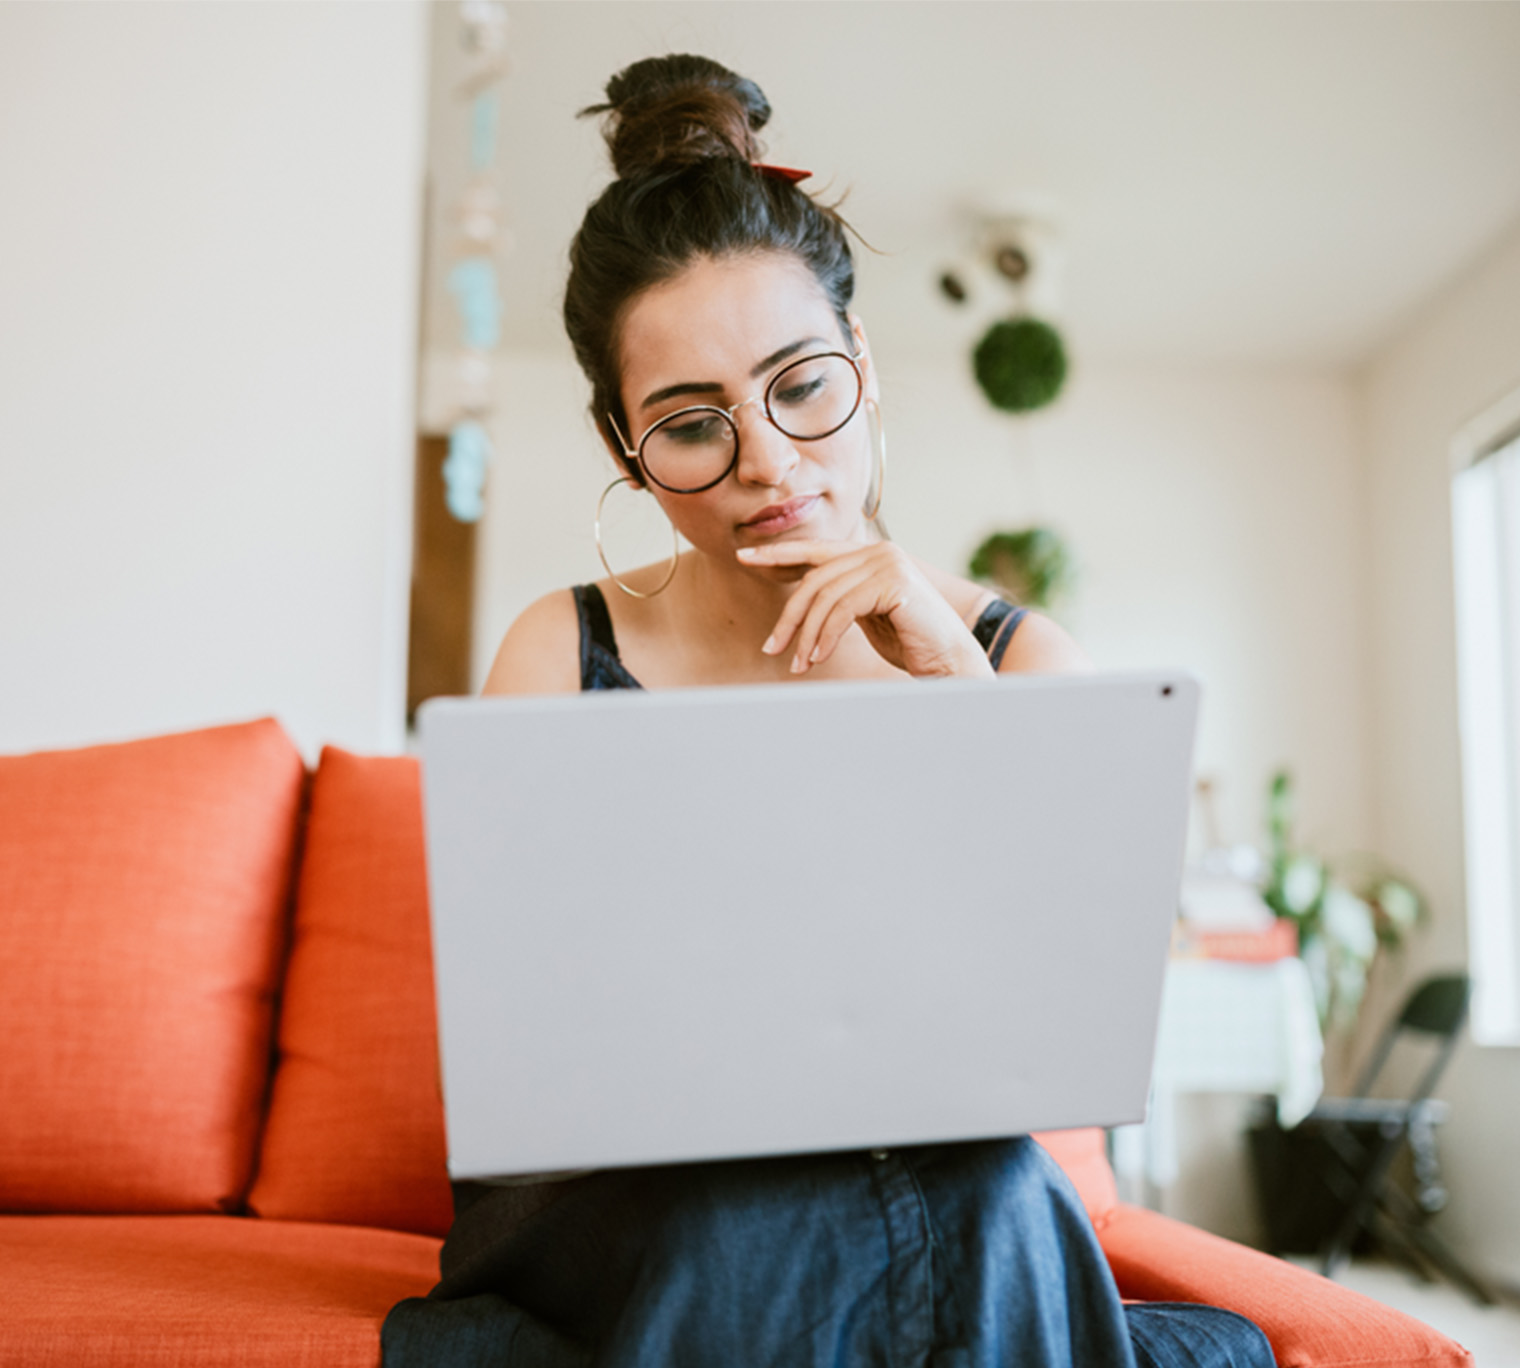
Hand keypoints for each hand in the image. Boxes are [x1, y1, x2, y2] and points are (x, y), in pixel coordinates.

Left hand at [737, 540, 992, 678]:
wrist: (949, 661)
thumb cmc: (908, 642)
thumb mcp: (865, 615)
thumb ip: (840, 599)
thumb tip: (802, 602)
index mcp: (870, 554)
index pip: (816, 551)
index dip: (779, 553)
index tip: (746, 558)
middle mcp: (879, 551)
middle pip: (814, 579)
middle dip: (789, 616)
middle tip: (772, 647)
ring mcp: (888, 563)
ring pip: (825, 597)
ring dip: (806, 635)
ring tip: (799, 664)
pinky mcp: (893, 582)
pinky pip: (842, 609)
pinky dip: (824, 636)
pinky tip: (818, 657)